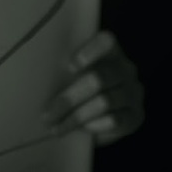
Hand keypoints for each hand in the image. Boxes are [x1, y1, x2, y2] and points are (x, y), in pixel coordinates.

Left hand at [42, 31, 143, 145]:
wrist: (97, 121)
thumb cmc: (76, 91)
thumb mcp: (69, 77)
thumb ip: (63, 72)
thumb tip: (36, 79)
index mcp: (109, 52)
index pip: (107, 41)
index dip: (90, 51)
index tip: (69, 67)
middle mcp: (125, 69)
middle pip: (99, 78)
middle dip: (69, 98)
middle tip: (47, 114)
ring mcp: (133, 92)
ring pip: (104, 102)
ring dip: (76, 117)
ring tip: (56, 127)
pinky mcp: (136, 116)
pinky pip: (115, 120)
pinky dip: (94, 125)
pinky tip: (81, 130)